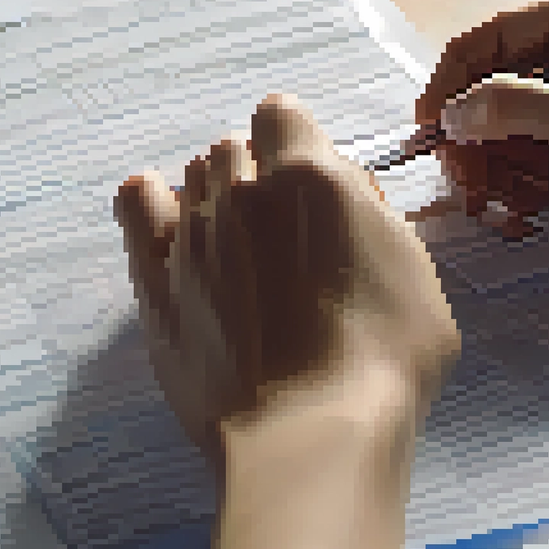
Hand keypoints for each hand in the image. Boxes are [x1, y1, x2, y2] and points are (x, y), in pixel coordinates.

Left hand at [114, 94, 459, 478]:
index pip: (282, 115)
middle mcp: (241, 192)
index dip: (296, 143)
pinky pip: (135, 206)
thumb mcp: (414, 272)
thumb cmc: (382, 362)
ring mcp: (191, 235)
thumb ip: (372, 217)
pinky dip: (147, 201)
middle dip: (257, 177)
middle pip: (234, 150)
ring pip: (192, 178)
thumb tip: (345, 194)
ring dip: (214, 198)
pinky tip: (159, 212)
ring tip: (237, 248)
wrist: (309, 433)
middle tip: (284, 235)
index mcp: (309, 176)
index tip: (311, 183)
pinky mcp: (155, 281)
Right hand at [416, 0, 548, 281]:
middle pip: (475, 92)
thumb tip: (449, 113)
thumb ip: (523, 108)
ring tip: (493, 207)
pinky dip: (500, 195)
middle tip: (464, 183)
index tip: (429, 131)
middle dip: (462, 140)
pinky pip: (506, 172)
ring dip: (478, 174)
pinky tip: (517, 216)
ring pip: (483, 137)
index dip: (448, 85)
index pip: (486, 40)